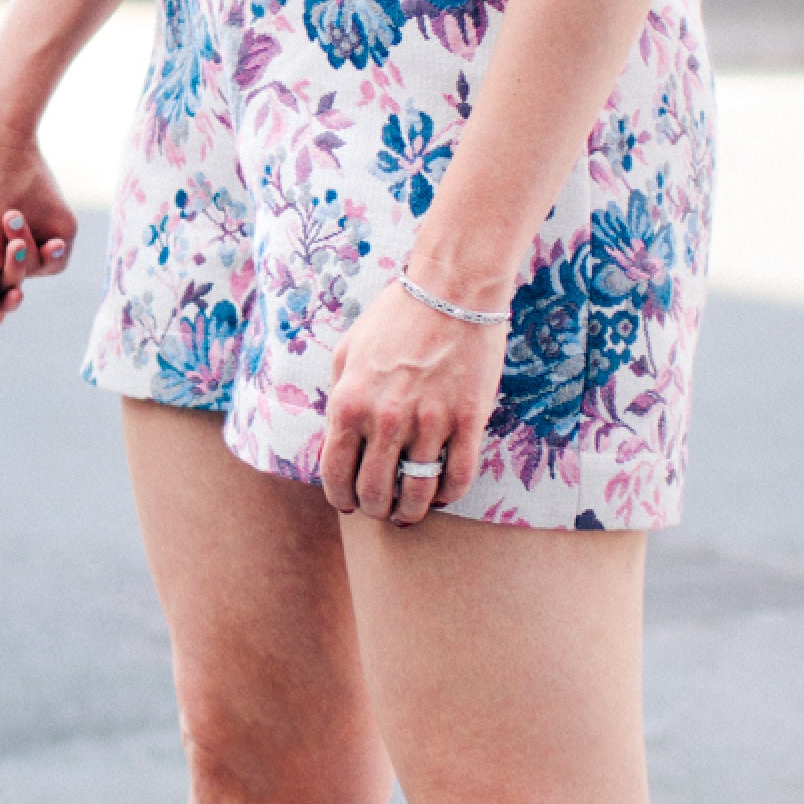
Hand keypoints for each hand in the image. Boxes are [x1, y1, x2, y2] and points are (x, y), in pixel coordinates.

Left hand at [317, 272, 510, 521]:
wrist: (452, 290)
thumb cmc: (396, 317)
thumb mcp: (347, 351)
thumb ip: (339, 397)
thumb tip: (336, 440)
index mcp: (349, 402)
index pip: (336, 475)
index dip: (341, 499)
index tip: (349, 505)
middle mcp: (384, 419)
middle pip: (375, 492)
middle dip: (376, 509)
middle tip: (382, 509)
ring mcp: (428, 422)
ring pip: (418, 493)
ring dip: (412, 512)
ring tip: (411, 513)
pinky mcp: (467, 420)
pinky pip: (458, 477)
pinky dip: (449, 496)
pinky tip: (443, 494)